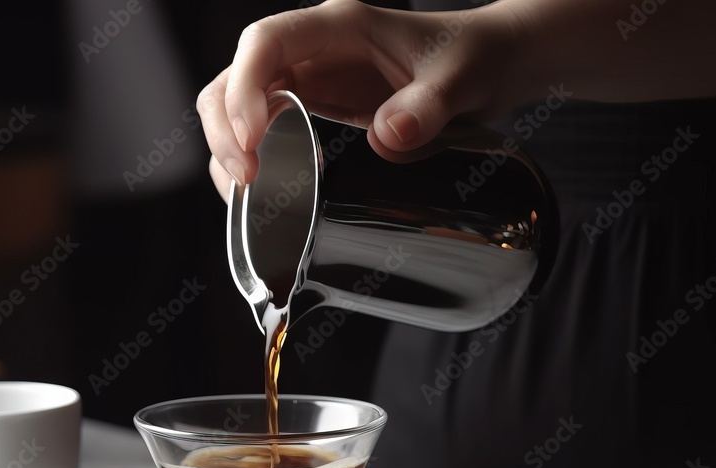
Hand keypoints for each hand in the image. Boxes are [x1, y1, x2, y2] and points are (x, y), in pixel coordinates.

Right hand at [196, 0, 521, 199]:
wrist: (489, 65)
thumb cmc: (473, 57)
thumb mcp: (460, 79)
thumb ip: (427, 105)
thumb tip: (387, 136)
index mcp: (337, 28)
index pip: (264, 43)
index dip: (244, 88)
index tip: (251, 138)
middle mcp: (310, 49)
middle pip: (234, 77)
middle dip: (226, 128)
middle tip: (245, 179)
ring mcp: (305, 78)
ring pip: (237, 104)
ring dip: (229, 147)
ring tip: (247, 191)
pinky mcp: (309, 106)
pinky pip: (260, 128)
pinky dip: (249, 158)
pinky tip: (262, 190)